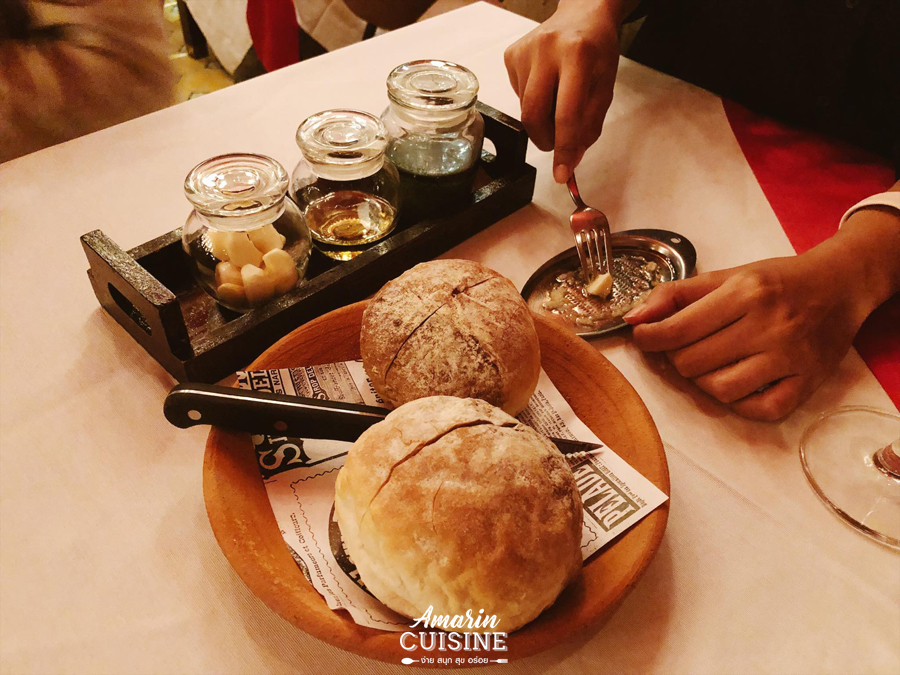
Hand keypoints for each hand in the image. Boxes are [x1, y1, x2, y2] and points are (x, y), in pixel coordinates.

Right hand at [504, 0, 623, 182]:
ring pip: (525, 108)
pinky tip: (546, 83)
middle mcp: (546, 49)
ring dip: (542, 117)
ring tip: (558, 98)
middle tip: (557, 143)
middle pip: (533, 115)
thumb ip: (589, 126)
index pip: (566, 114)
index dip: (563, 149)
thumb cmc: (597, 50)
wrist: (582, 13)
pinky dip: (533, 100)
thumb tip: (569, 160)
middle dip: (546, 139)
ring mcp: (524, 51)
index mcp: (577, 54)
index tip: (561, 174)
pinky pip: (518, 95)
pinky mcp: (510, 55)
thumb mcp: (605, 87)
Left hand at [623, 255, 874, 421]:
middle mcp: (769, 325)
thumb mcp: (727, 275)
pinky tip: (736, 383)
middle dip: (677, 358)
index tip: (644, 338)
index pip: (678, 329)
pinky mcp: (807, 382)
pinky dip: (739, 403)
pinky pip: (759, 409)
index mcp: (745, 292)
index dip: (650, 338)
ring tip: (709, 364)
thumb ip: (676, 294)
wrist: (841, 285)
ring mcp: (790, 357)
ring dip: (703, 382)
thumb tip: (634, 318)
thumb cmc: (777, 281)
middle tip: (683, 347)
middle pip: (693, 362)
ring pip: (720, 390)